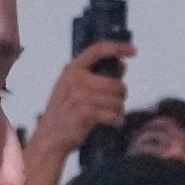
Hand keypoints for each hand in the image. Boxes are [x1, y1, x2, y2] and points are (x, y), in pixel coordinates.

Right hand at [29, 38, 136, 167]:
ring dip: (118, 110)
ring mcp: (79, 95)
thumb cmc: (66, 113)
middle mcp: (75, 79)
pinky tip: (110, 123)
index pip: (97, 50)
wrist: (50, 136)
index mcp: (72, 69)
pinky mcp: (85, 112)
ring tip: (109, 116)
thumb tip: (122, 64)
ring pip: (118, 100)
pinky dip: (116, 120)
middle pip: (117, 83)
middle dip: (120, 97)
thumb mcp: (73, 88)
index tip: (133, 50)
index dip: (117, 47)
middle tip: (112, 106)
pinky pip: (114, 114)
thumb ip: (94, 75)